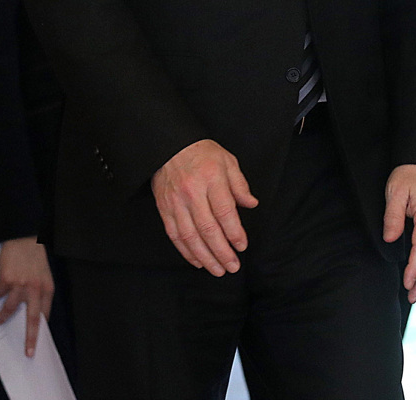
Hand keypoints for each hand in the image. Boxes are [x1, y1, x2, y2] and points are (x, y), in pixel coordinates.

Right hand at [0, 237, 54, 357]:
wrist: (24, 237)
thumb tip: (28, 309)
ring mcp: (21, 285)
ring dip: (1, 318)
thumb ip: (38, 291)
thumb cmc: (34, 256)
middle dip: (30, 338)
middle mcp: (36, 289)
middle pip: (33, 319)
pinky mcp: (7, 280)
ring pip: (10, 310)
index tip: (37, 341)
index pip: (45, 314)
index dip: (41, 328)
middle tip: (28, 351)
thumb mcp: (43, 274)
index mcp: (47, 288)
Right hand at [150, 139, 258, 275]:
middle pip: (208, 228)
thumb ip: (240, 185)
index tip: (242, 245)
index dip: (234, 232)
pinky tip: (198, 261)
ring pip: (190, 236)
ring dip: (205, 257)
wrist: (169, 146)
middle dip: (221, 251)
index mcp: (211, 179)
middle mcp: (192, 193)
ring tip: (217, 270)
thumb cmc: (202, 153)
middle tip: (232, 266)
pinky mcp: (164, 209)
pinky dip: (186, 251)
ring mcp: (176, 202)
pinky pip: (175, 235)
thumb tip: (251, 204)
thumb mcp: (227, 161)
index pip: (224, 212)